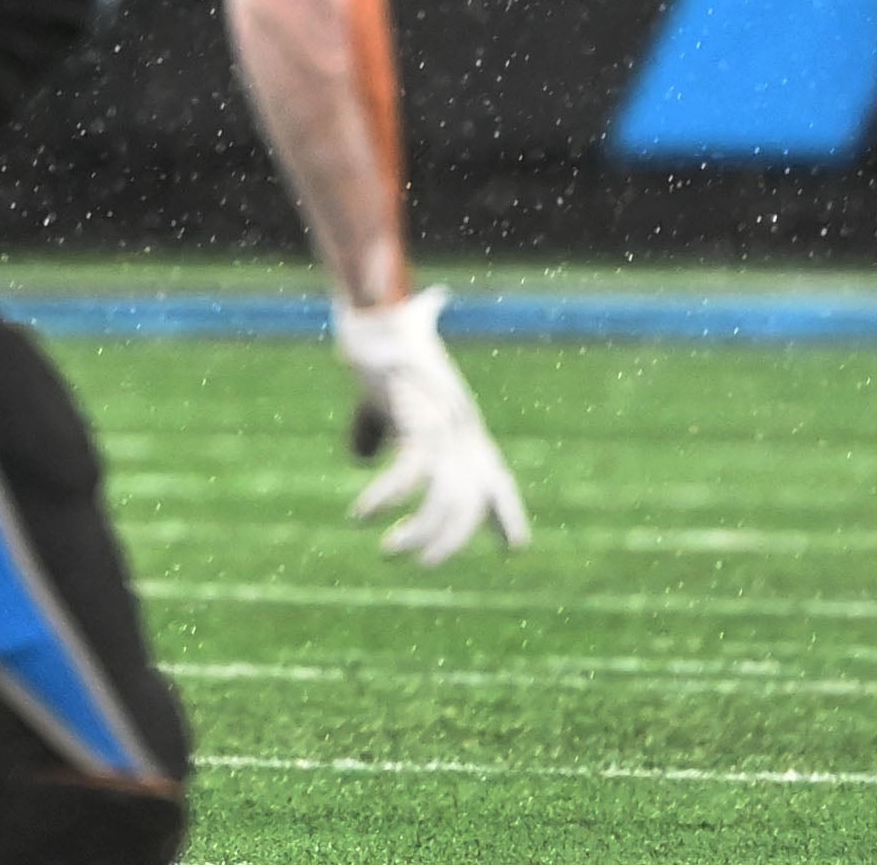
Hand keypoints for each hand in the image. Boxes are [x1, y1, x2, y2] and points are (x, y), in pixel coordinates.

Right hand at [335, 286, 529, 565]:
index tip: (515, 547)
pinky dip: (386, 496)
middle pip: (470, 501)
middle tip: (420, 565)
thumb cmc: (385, 347)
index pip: (495, 479)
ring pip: (447, 496)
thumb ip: (377, 429)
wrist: (381, 310)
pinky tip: (361, 512)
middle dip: (449, 539)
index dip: (506, 514)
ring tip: (391, 552)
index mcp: (463, 425)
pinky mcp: (417, 416)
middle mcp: (462, 431)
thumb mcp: (385, 398)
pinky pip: (409, 472)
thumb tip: (360, 457)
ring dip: (423, 532)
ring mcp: (444, 425)